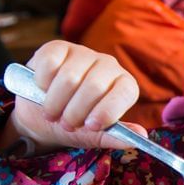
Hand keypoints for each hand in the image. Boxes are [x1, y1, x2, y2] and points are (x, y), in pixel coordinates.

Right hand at [5, 41, 142, 154]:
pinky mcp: (58, 47)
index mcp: (124, 86)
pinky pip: (50, 63)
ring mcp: (83, 53)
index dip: (108, 111)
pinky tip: (43, 90)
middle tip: (66, 124)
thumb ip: (116, 136)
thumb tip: (142, 137)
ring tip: (52, 113)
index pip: (125, 92)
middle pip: (94, 86)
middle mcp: (108, 65)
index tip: (90, 126)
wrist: (42, 115)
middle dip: (76, 112)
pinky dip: (42, 83)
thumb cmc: (76, 124)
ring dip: (55, 103)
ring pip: (69, 77)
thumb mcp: (95, 135)